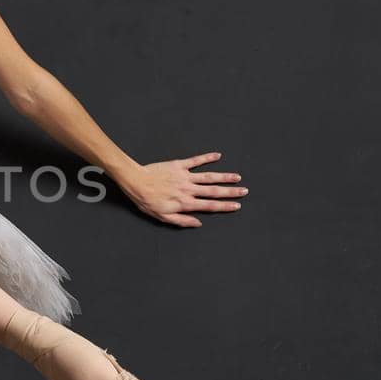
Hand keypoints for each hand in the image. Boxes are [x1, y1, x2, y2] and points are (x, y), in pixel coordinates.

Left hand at [117, 152, 246, 227]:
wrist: (136, 181)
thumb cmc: (147, 201)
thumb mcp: (162, 217)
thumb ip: (182, 221)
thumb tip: (198, 223)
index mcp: (185, 203)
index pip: (210, 206)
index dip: (225, 206)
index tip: (237, 205)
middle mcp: (189, 189)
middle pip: (214, 191)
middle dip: (231, 191)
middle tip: (245, 191)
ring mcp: (185, 176)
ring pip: (209, 176)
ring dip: (224, 176)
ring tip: (237, 177)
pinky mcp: (179, 165)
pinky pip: (195, 161)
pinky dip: (207, 157)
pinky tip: (218, 155)